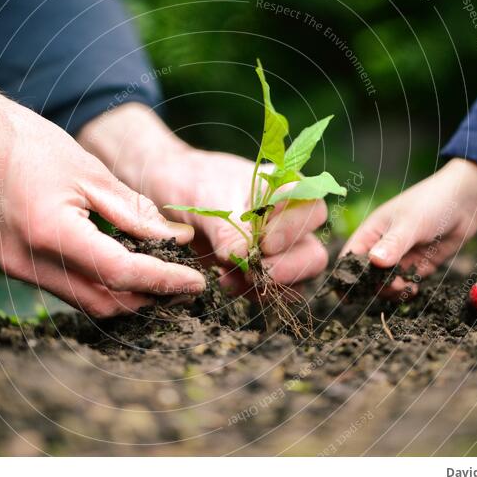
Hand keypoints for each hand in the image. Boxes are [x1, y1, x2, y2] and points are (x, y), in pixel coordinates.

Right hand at [0, 37, 205, 317]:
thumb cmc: (24, 143)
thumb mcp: (89, 172)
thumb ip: (134, 212)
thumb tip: (175, 239)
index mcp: (52, 235)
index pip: (122, 275)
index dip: (165, 282)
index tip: (196, 284)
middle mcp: (31, 264)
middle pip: (106, 302)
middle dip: (149, 298)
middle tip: (183, 282)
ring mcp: (18, 269)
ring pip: (86, 302)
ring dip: (125, 295)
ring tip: (160, 276)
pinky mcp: (14, 265)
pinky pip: (67, 288)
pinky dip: (100, 284)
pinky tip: (122, 265)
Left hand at [78, 104, 329, 292]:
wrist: (164, 192)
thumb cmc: (189, 183)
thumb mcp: (207, 201)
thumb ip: (228, 227)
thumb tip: (244, 257)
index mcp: (283, 188)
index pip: (311, 209)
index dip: (293, 229)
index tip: (263, 243)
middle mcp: (287, 220)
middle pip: (312, 251)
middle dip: (287, 268)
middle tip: (257, 274)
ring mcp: (276, 248)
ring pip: (297, 277)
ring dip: (269, 286)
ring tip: (231, 280)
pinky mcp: (259, 270)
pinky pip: (273, 291)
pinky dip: (253, 293)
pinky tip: (225, 283)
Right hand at [340, 158, 476, 295]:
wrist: (465, 202)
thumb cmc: (431, 203)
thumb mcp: (410, 223)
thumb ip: (394, 244)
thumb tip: (375, 262)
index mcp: (371, 232)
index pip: (350, 257)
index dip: (345, 276)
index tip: (346, 295)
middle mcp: (382, 246)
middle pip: (367, 275)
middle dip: (373, 286)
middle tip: (390, 287)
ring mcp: (400, 257)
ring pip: (386, 282)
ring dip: (391, 290)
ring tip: (404, 287)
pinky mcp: (418, 265)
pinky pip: (406, 283)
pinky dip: (407, 290)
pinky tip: (415, 289)